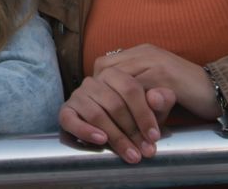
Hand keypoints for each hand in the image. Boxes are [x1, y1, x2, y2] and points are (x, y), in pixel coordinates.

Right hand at [59, 69, 175, 163]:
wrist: (115, 123)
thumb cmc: (136, 114)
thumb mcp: (153, 107)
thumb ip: (161, 100)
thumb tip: (157, 97)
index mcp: (114, 73)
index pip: (130, 88)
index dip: (144, 114)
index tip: (154, 136)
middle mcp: (93, 81)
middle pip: (114, 104)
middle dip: (132, 131)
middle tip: (145, 151)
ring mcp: (78, 95)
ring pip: (96, 114)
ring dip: (116, 137)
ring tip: (131, 154)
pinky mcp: (66, 110)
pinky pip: (70, 120)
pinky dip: (85, 131)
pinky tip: (101, 140)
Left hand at [93, 44, 219, 120]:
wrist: (219, 91)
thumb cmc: (186, 94)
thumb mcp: (156, 89)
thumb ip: (136, 91)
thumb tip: (110, 108)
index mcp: (141, 52)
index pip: (104, 64)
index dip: (98, 87)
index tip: (100, 108)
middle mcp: (145, 52)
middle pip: (106, 71)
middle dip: (103, 98)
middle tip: (104, 121)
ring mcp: (155, 62)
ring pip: (120, 83)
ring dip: (118, 109)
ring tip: (119, 131)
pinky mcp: (165, 75)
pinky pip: (139, 93)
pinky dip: (135, 113)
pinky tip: (137, 128)